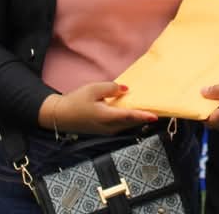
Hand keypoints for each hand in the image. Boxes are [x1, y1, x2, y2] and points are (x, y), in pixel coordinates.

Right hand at [43, 82, 158, 135]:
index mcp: (106, 116)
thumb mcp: (93, 89)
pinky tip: (133, 113)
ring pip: (127, 125)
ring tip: (149, 111)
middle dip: (144, 118)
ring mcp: (106, 131)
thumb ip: (111, 88)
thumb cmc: (76, 101)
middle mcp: (109, 127)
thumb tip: (126, 90)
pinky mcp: (104, 130)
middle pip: (131, 123)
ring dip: (137, 120)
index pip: (129, 116)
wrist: (60, 116)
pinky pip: (121, 126)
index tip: (156, 116)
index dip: (143, 116)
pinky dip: (129, 120)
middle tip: (159, 111)